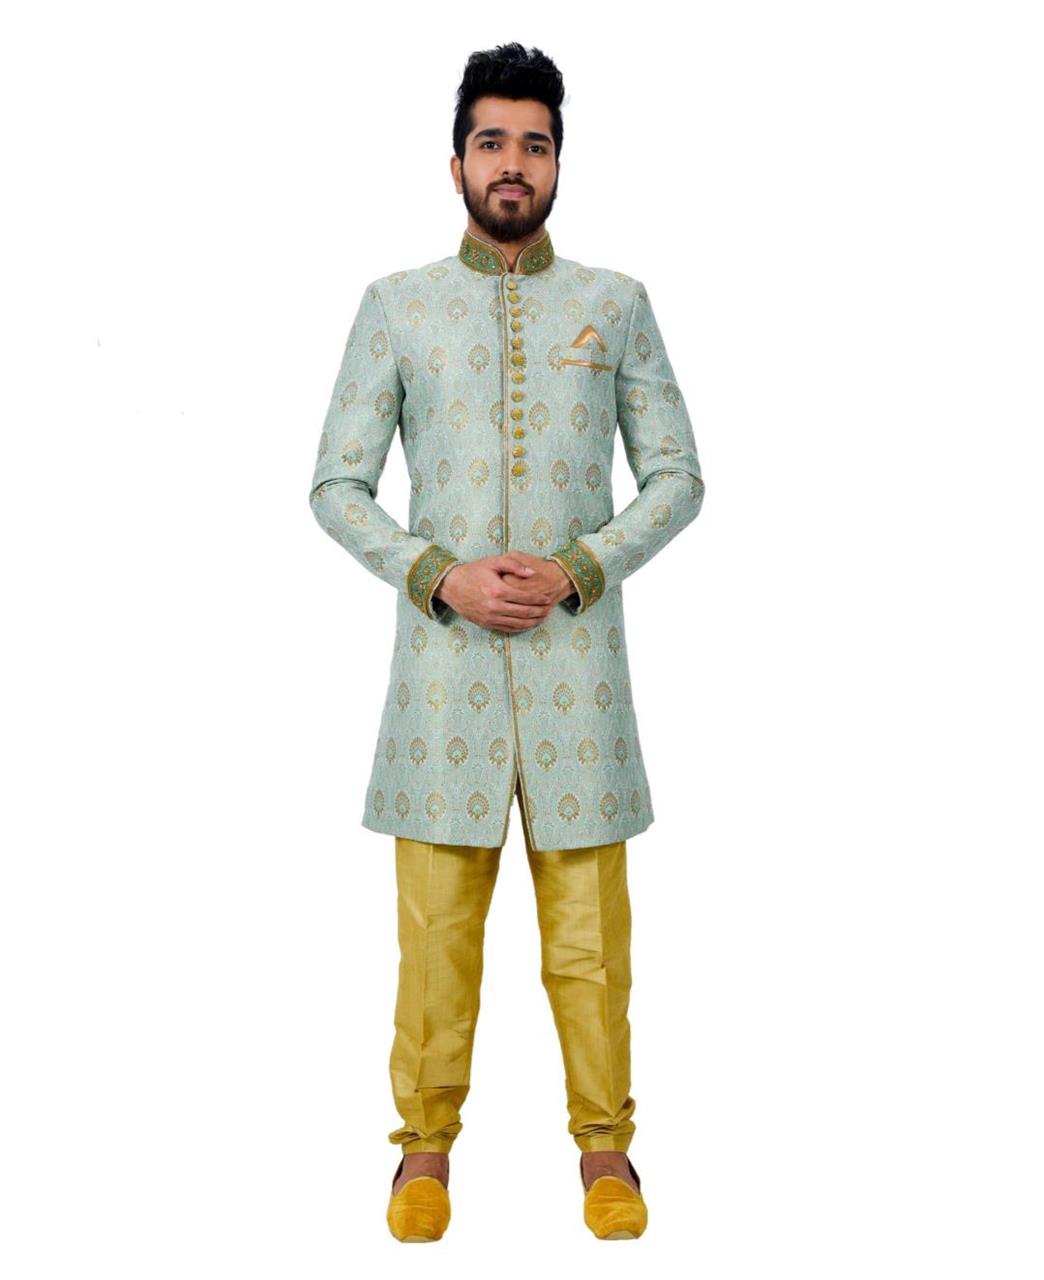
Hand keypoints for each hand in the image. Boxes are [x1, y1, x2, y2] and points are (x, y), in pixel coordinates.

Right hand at [434, 552, 571, 630]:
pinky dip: (520, 627)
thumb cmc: (473, 571)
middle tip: (550, 609)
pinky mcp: (485, 623)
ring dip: (533, 621)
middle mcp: (494, 606)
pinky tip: (528, 624)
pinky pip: (507, 628)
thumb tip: (533, 573)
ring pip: (517, 623)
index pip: (525, 597)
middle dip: (540, 611)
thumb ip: (514, 565)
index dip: (539, 599)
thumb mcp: (493, 562)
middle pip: (524, 612)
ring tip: (543, 618)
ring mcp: (489, 617)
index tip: (548, 598)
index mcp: (498, 590)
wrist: (450, 586)